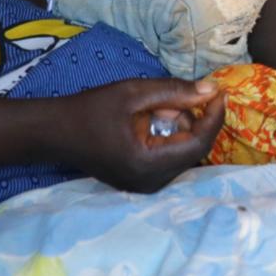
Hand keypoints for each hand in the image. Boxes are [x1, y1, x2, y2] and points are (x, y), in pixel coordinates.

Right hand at [57, 77, 225, 191]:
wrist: (55, 132)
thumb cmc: (91, 109)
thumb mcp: (134, 93)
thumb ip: (175, 92)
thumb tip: (212, 90)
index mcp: (147, 164)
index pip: (198, 144)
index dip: (213, 117)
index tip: (219, 92)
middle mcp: (150, 182)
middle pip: (193, 150)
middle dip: (194, 120)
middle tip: (179, 96)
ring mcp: (145, 186)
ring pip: (182, 154)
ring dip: (180, 127)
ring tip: (156, 107)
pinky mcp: (141, 182)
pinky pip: (169, 158)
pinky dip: (169, 137)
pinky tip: (151, 120)